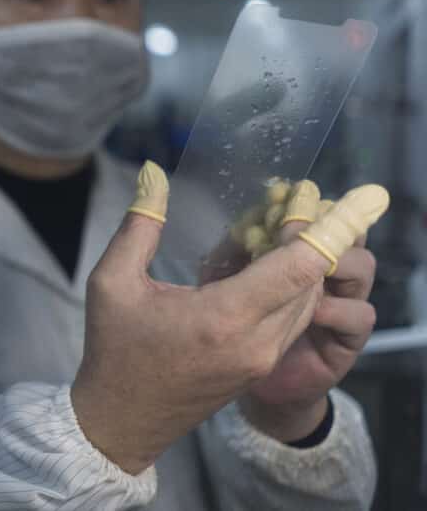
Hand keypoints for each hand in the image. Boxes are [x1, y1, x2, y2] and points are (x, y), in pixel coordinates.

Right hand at [70, 163, 387, 474]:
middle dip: (305, 235)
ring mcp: (262, 359)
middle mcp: (255, 342)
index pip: (298, 266)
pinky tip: (263, 262)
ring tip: (273, 225)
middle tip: (288, 199)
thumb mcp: (111, 281)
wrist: (122, 420)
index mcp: (223, 318)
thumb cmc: (113, 349)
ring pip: (306, 299)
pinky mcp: (261, 367)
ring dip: (299, 261)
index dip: (309, 225)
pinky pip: (291, 318)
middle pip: (311, 278)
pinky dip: (288, 286)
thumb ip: (138, 225)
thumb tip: (152, 172)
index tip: (302, 192)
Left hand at [240, 186, 381, 441]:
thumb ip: (231, 251)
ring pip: (360, 266)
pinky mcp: (346, 342)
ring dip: (335, 258)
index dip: (302, 204)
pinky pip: (359, 316)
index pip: (311, 217)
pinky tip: (313, 308)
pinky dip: (339, 308)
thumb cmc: (231, 330)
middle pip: (345, 231)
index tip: (280, 191)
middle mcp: (324, 274)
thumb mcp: (221, 283)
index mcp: (295, 255)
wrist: (254, 390)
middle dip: (324, 221)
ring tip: (304, 259)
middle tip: (295, 217)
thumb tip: (234, 221)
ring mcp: (340, 306)